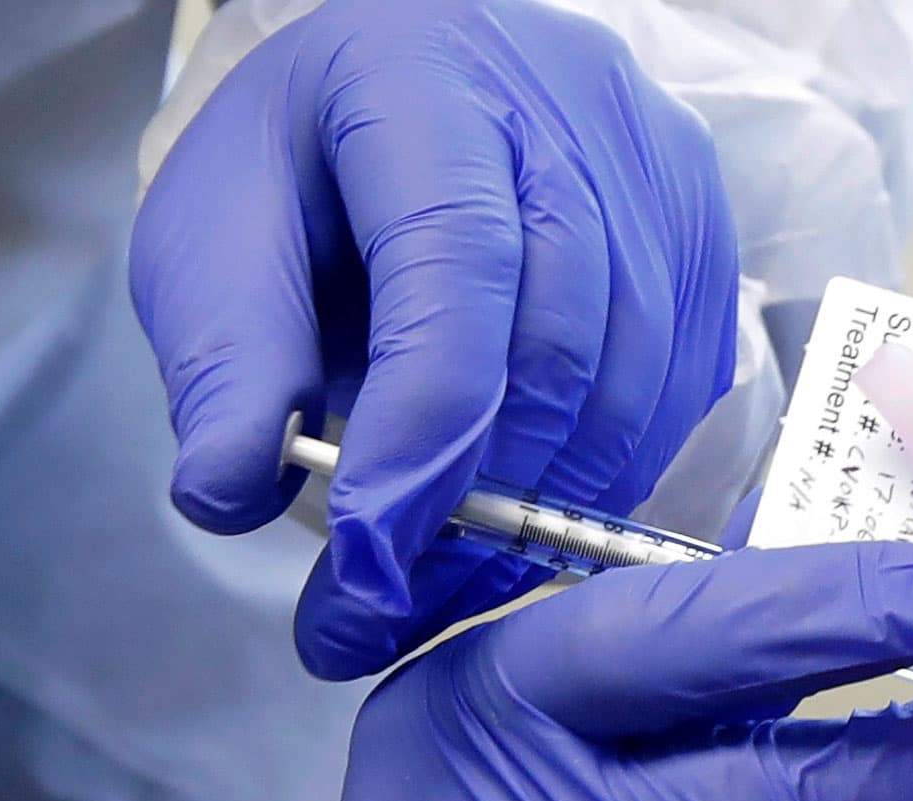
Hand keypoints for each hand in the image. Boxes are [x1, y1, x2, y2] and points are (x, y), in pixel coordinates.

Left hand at [131, 0, 739, 680]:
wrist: (390, 111)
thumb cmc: (295, 173)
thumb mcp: (211, 241)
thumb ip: (223, 361)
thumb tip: (230, 493)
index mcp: (423, 74)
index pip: (453, 261)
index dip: (421, 427)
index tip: (365, 560)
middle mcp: (568, 101)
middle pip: (560, 337)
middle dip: (473, 505)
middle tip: (380, 613)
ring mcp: (654, 167)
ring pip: (632, 383)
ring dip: (540, 516)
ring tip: (435, 588)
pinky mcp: (701, 233)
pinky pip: (676, 394)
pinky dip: (601, 482)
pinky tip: (519, 524)